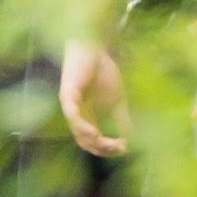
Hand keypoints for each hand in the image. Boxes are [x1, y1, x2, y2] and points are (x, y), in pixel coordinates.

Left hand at [59, 40, 129, 157]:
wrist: (95, 47)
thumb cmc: (103, 70)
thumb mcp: (116, 99)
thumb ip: (121, 118)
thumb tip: (130, 139)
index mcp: (87, 117)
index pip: (93, 142)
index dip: (107, 149)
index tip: (124, 148)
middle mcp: (77, 115)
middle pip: (85, 142)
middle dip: (102, 149)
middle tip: (118, 147)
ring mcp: (71, 106)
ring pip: (78, 133)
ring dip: (94, 142)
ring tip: (108, 144)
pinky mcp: (67, 94)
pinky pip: (72, 116)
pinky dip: (82, 127)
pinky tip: (95, 132)